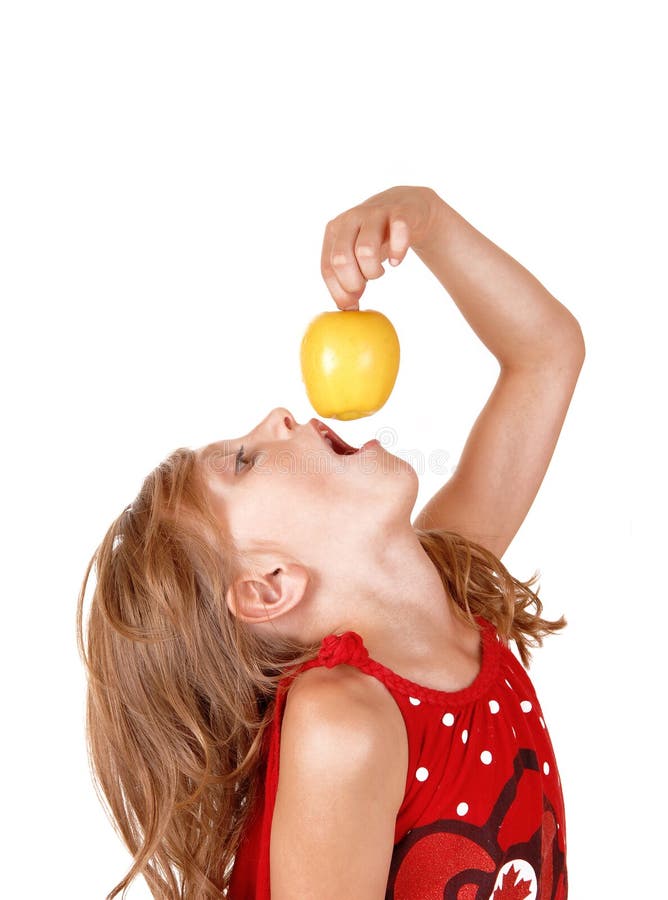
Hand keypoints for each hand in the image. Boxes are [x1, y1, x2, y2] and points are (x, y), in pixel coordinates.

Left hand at [320, 185, 441, 309]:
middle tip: (366, 286)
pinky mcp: (400, 212)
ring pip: (365, 250)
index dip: (339, 292)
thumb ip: (348, 280)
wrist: (409, 207)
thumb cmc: (378, 239)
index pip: (327, 268)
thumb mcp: (356, 258)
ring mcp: (375, 213)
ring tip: (381, 271)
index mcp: (334, 231)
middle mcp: (350, 219)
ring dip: (374, 271)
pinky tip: (396, 260)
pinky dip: (397, 253)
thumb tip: (347, 310)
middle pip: (341, 259)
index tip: (353, 303)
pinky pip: (397, 232)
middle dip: (354, 283)